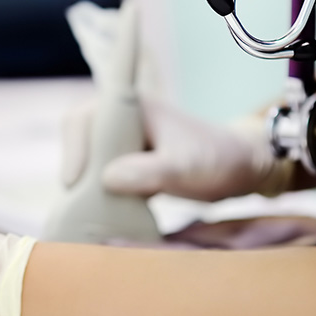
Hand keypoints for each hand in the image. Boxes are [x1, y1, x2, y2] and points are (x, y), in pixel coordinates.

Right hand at [62, 98, 293, 200]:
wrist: (242, 168)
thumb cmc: (217, 161)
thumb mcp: (185, 168)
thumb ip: (149, 172)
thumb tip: (107, 178)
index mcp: (133, 107)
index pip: (83, 119)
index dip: (73, 148)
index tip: (74, 182)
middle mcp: (123, 119)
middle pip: (78, 137)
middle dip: (76, 166)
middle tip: (80, 197)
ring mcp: (125, 139)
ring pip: (87, 156)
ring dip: (86, 181)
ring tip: (93, 205)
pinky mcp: (128, 158)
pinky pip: (100, 170)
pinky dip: (97, 189)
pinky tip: (106, 207)